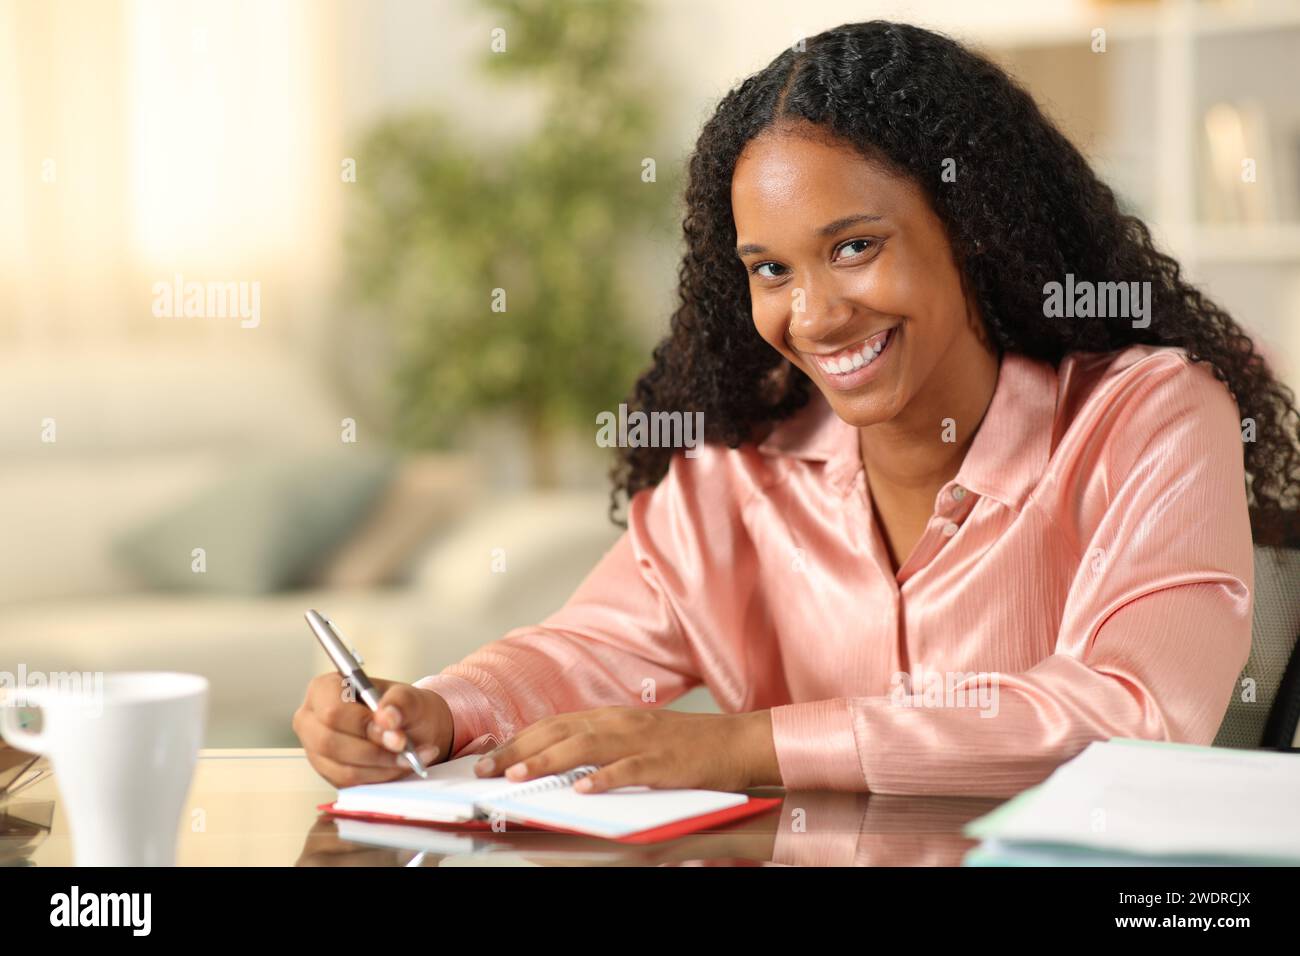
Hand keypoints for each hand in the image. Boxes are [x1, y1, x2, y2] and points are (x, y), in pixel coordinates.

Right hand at [293, 674, 454, 787]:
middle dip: (373, 750)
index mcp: (324, 689)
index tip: (393, 731)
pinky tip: (396, 766)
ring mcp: (314, 748)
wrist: (410, 727)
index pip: (332, 711)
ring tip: (407, 757)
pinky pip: (348, 783)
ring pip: (341, 768)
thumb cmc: (403, 708)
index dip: (363, 725)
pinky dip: (377, 777)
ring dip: (380, 766)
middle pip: (330, 743)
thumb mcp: (410, 697)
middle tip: (404, 747)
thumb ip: (401, 702)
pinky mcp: (326, 772)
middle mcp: (311, 719)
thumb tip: (386, 718)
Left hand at [472, 707, 779, 793]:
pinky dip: (602, 779)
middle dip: (518, 750)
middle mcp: (619, 723)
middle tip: (486, 769)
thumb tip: (556, 760)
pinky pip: (628, 770)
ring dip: (548, 760)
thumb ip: (597, 744)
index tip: (486, 756)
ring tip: (519, 776)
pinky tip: (582, 790)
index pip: (552, 724)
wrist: (732, 741)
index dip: (517, 739)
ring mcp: (640, 740)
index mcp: (609, 717)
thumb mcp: (632, 737)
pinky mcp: (662, 762)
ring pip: (584, 747)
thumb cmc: (682, 745)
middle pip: (558, 732)